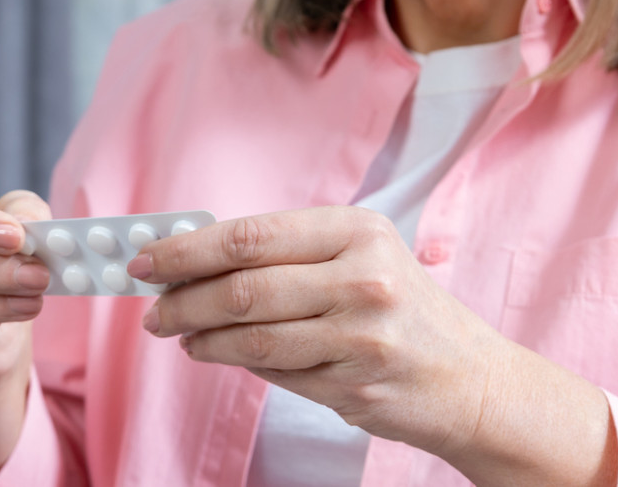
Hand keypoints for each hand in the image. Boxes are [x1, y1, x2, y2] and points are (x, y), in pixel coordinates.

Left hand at [129, 206, 497, 454]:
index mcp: (358, 231)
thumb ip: (288, 254)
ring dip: (201, 338)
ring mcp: (361, 336)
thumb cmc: (403, 310)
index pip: (251, 236)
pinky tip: (220, 354)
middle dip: (182, 299)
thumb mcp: (361, 257)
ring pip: (251, 337)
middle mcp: (363, 278)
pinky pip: (274, 372)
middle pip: (242, 288)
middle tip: (152, 309)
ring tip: (179, 335)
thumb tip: (194, 259)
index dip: (188, 249)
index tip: (147, 258)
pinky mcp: (354, 385)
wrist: (471, 379)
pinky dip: (237, 363)